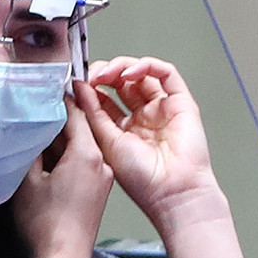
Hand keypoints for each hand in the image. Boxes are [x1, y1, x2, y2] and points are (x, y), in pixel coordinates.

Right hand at [11, 100, 111, 257]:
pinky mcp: (99, 190)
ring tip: (37, 137)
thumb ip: (31, 148)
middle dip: (58, 120)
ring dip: (61, 140)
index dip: (60, 98)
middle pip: (80, 128)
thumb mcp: (28, 180)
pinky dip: (67, 157)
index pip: (76, 113)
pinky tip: (48, 161)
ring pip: (81, 146)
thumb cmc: (47, 225)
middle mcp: (100, 162)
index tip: (47, 88)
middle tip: (36, 111)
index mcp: (87, 154)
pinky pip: (83, 163)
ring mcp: (102, 177)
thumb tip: (30, 130)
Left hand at [77, 57, 245, 257]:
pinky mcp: (181, 102)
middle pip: (122, 82)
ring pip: (142, 73)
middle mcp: (143, 116)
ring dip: (121, 67)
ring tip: (106, 74)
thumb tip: (78, 88)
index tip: (76, 82)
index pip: (105, 98)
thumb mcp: (105, 141)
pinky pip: (166, 73)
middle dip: (104, 73)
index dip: (91, 87)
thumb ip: (92, 113)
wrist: (171, 192)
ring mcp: (162, 108)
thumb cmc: (142, 179)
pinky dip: (146, 66)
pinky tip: (129, 74)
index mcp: (123, 129)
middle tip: (91, 75)